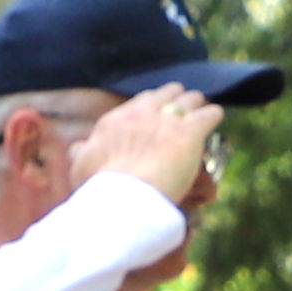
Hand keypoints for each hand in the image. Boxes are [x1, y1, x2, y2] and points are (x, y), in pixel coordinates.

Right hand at [72, 83, 224, 208]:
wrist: (125, 197)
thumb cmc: (100, 188)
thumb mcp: (81, 168)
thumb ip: (80, 153)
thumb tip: (76, 146)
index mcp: (116, 121)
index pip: (138, 103)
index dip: (150, 107)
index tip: (155, 114)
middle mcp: (142, 114)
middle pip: (164, 93)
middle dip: (174, 98)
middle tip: (181, 108)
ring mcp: (167, 120)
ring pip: (188, 98)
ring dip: (195, 102)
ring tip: (201, 108)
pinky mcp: (190, 131)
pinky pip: (209, 113)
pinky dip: (213, 114)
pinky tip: (215, 117)